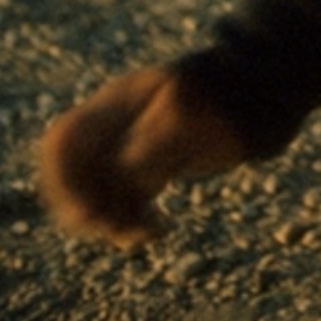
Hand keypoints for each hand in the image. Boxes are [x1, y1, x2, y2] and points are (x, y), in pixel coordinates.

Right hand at [35, 66, 250, 247]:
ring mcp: (133, 144)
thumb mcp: (186, 118)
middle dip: (84, 207)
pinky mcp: (153, 165)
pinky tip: (160, 227)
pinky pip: (126, 200)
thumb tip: (118, 182)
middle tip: (116, 228)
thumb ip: (148, 147)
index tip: (87, 207)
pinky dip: (135, 220)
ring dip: (112, 221)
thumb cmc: (224, 95)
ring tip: (148, 231)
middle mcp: (118, 125)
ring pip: (98, 193)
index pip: (63, 139)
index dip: (61, 177)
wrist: (258, 89)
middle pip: (73, 173)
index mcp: (118, 105)